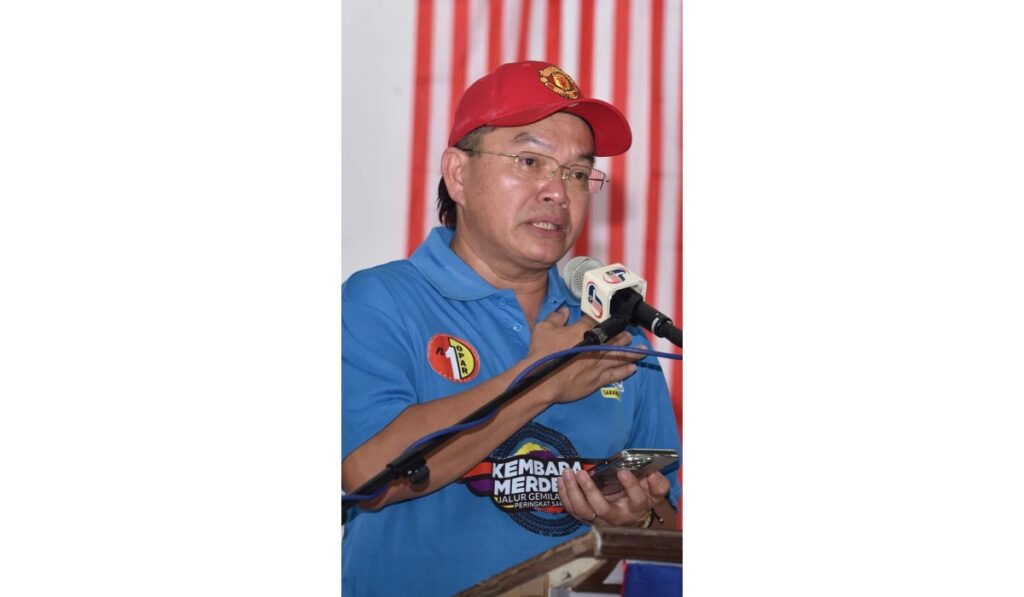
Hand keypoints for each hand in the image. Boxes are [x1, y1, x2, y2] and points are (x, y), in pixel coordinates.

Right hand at [525, 307, 642, 404]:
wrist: (543, 380)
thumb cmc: (542, 354)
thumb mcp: (543, 329)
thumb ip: (556, 317)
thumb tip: (565, 310)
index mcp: (583, 331)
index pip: (597, 320)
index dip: (603, 317)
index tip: (608, 317)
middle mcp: (596, 346)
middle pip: (616, 338)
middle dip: (624, 335)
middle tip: (629, 335)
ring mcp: (599, 363)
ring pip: (620, 356)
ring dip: (632, 352)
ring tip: (642, 350)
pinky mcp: (597, 379)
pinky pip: (616, 374)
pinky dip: (625, 371)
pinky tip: (633, 368)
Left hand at [558, 468, 670, 526]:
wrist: (630, 514)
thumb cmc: (642, 497)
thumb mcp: (655, 491)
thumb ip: (657, 484)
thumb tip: (653, 474)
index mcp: (635, 508)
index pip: (636, 499)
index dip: (631, 486)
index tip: (623, 471)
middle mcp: (616, 517)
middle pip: (601, 509)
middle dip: (589, 491)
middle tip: (581, 473)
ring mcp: (599, 519)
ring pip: (583, 511)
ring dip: (572, 492)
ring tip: (567, 473)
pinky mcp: (587, 516)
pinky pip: (572, 509)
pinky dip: (564, 495)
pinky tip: (561, 480)